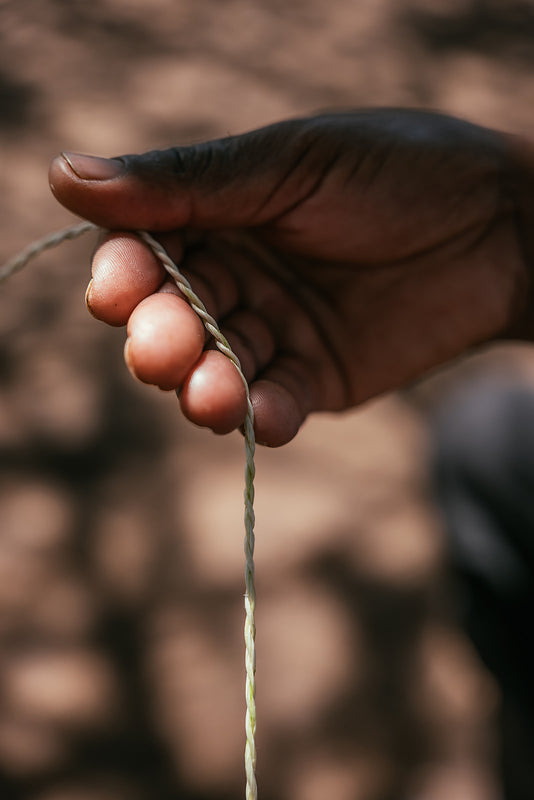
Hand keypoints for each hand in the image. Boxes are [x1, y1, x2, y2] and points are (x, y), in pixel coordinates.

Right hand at [49, 109, 532, 445]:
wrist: (502, 226)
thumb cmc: (397, 172)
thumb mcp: (287, 166)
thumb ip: (184, 184)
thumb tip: (65, 175)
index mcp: (220, 213)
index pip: (145, 249)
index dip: (125, 275)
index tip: (116, 292)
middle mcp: (238, 274)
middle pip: (173, 318)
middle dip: (161, 338)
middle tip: (163, 348)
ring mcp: (276, 330)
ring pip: (216, 370)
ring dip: (205, 388)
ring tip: (211, 395)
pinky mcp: (316, 378)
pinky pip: (275, 405)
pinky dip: (264, 414)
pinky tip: (266, 414)